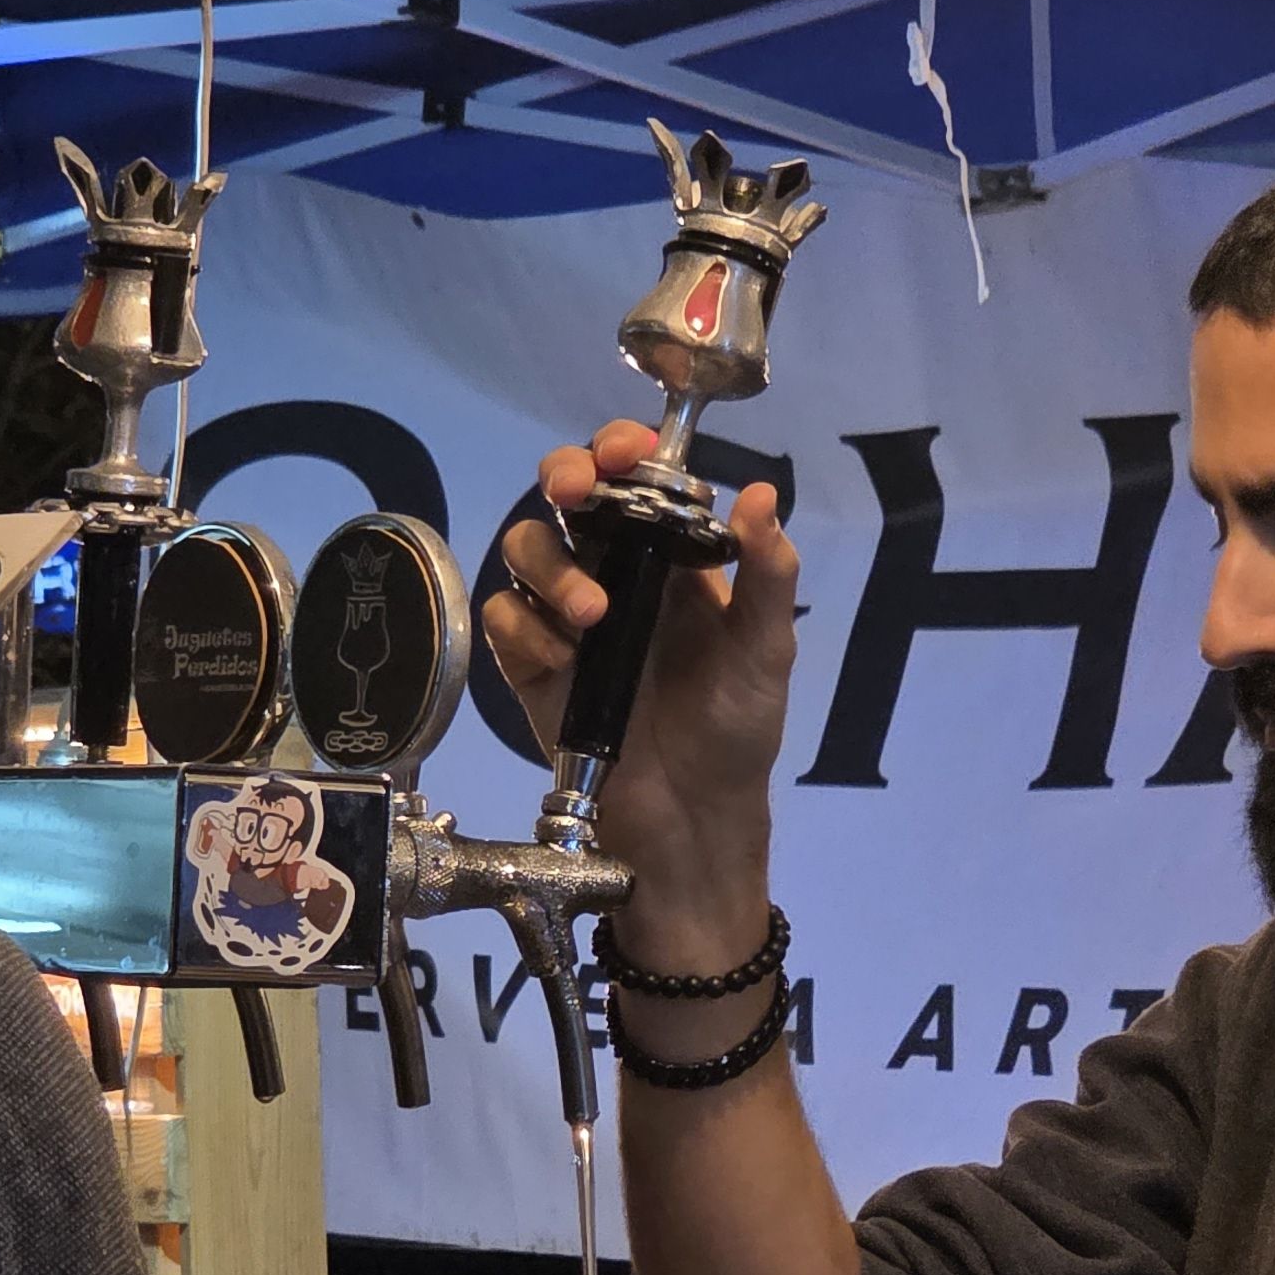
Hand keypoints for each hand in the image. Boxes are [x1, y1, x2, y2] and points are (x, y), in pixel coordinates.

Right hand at [485, 421, 796, 968]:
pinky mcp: (533, 667)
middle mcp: (614, 574)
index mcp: (671, 560)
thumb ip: (767, 575)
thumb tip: (759, 494)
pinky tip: (559, 656)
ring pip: (528, 549)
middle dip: (565, 477)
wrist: (692, 821)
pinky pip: (506, 621)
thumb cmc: (737, 733)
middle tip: (576, 491)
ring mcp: (568, 619)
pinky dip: (525, 627)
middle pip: (567, 497)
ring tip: (593, 613)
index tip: (626, 454)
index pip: (636, 482)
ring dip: (550, 565)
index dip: (622, 452)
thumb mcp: (766, 653)